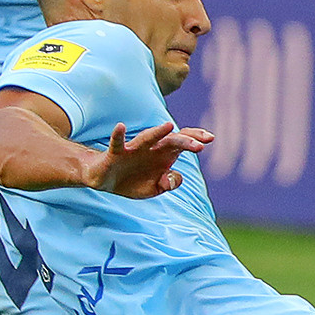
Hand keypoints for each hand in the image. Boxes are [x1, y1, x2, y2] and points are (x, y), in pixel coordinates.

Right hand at [82, 121, 213, 197]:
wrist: (104, 180)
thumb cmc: (132, 180)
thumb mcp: (154, 188)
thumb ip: (168, 184)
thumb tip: (177, 178)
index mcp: (163, 155)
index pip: (182, 143)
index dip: (195, 139)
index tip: (210, 138)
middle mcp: (151, 148)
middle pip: (171, 141)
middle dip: (186, 141)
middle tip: (201, 144)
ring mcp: (134, 149)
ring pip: (147, 138)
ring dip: (157, 132)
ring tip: (169, 125)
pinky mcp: (116, 153)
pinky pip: (117, 142)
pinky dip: (118, 134)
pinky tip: (120, 126)